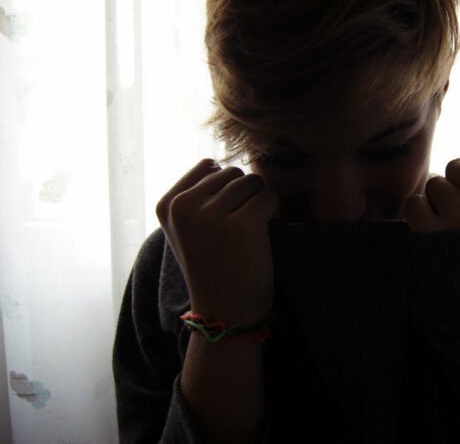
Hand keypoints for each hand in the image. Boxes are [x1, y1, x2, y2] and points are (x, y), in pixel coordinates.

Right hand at [155, 159, 279, 322]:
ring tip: (252, 231)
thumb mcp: (187, 231)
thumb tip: (219, 163)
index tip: (224, 216)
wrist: (224, 314)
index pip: (208, 166)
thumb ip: (196, 197)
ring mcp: (212, 215)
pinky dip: (274, 212)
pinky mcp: (243, 225)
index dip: (225, 187)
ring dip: (259, 203)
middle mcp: (185, 207)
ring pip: (252, 182)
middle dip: (244, 195)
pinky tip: (264, 233)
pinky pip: (269, 197)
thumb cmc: (212, 269)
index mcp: (168, 205)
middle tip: (241, 228)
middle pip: (232, 173)